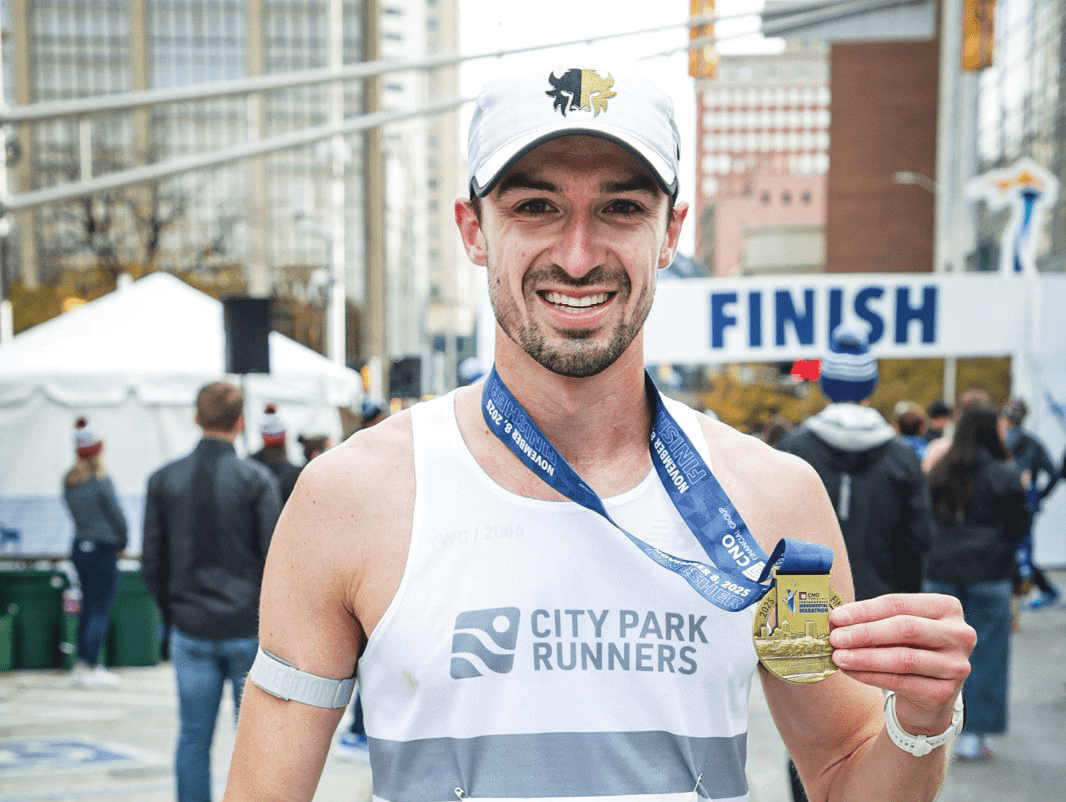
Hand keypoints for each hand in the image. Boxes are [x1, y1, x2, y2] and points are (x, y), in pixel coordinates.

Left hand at [828, 594, 974, 732]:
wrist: (927, 695)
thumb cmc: (908, 649)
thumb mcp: (896, 629)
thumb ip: (873, 619)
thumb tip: (835, 618)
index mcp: (948, 607)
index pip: (899, 604)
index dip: (865, 610)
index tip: (837, 616)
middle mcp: (959, 634)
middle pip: (904, 629)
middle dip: (864, 633)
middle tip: (836, 638)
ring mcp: (956, 665)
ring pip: (902, 658)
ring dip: (864, 657)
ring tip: (838, 657)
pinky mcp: (945, 693)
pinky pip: (900, 681)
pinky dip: (870, 676)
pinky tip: (850, 672)